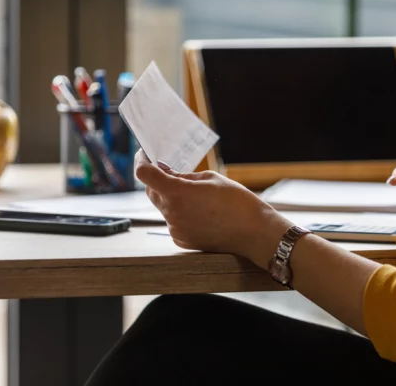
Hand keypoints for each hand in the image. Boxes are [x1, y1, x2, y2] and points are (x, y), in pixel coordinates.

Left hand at [134, 151, 290, 262]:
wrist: (253, 232)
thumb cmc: (236, 201)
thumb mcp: (210, 178)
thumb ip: (183, 176)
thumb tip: (165, 172)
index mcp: (177, 193)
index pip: (145, 174)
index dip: (142, 161)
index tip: (145, 155)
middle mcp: (171, 213)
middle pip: (152, 191)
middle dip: (157, 179)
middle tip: (168, 169)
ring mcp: (175, 229)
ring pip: (164, 207)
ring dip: (171, 197)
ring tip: (195, 194)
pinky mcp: (181, 240)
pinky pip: (173, 221)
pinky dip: (180, 212)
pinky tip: (200, 211)